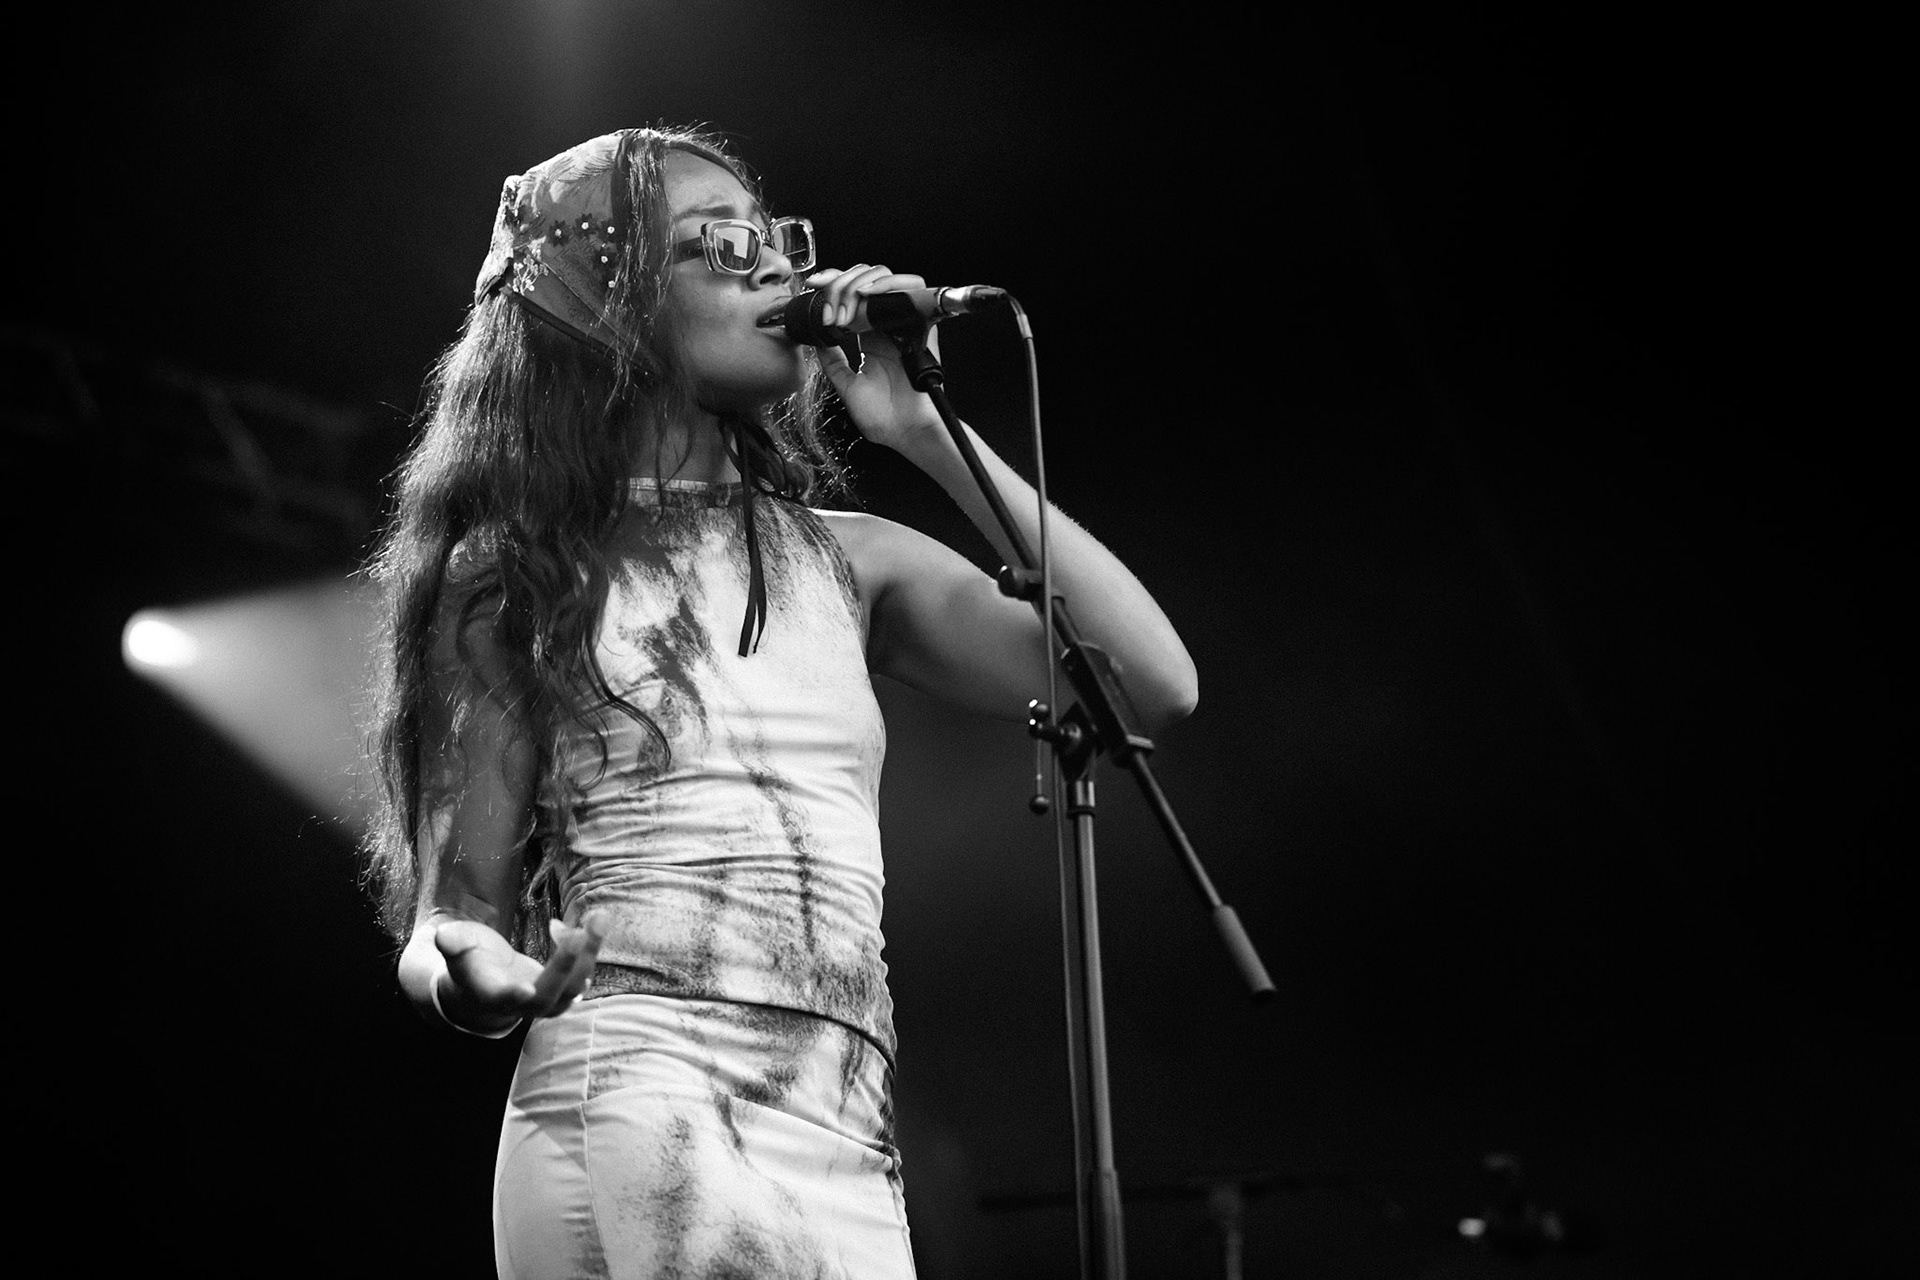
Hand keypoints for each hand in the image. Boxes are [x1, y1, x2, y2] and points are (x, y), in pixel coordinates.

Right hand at [429, 910, 607, 1033]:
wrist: (482, 988)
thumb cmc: (467, 963)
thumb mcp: (456, 950)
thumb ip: (453, 943)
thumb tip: (443, 935)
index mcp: (491, 995)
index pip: (503, 1000)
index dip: (513, 996)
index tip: (525, 988)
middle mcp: (521, 1005)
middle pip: (548, 997)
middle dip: (565, 967)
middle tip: (578, 935)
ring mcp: (545, 1000)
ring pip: (573, 988)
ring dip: (590, 954)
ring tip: (598, 917)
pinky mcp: (562, 989)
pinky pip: (582, 974)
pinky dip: (589, 949)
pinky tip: (587, 922)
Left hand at [805, 264, 943, 451]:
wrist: (907, 431)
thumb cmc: (884, 417)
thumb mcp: (847, 386)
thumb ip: (833, 362)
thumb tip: (816, 340)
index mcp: (870, 339)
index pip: (852, 297)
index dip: (833, 284)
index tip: (814, 287)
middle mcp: (886, 328)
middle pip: (866, 281)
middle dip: (841, 282)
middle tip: (827, 298)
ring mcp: (903, 325)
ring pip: (884, 279)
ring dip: (859, 284)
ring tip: (845, 304)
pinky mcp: (921, 326)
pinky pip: (911, 290)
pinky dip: (888, 285)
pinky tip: (868, 294)